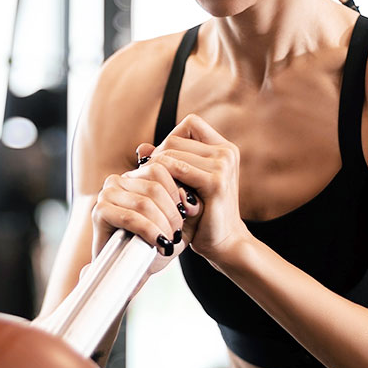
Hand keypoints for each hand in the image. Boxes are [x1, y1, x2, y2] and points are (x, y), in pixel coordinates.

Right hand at [90, 146, 201, 269]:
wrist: (133, 270)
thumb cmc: (155, 243)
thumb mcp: (179, 220)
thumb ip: (187, 204)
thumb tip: (187, 196)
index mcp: (135, 176)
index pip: (161, 170)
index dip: (177, 193)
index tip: (186, 216)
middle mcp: (118, 180)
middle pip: (154, 187)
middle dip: (172, 214)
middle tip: (176, 234)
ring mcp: (106, 195)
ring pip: (144, 203)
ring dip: (162, 225)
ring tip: (168, 242)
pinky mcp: (100, 212)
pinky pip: (131, 218)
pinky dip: (149, 232)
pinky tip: (159, 245)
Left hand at [146, 114, 247, 262]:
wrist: (224, 243)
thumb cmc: (202, 215)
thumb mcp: (184, 185)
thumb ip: (166, 163)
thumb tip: (141, 147)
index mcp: (224, 148)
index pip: (190, 124)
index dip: (170, 140)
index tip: (162, 164)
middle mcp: (226, 152)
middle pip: (175, 139)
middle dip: (158, 158)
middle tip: (150, 181)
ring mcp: (223, 165)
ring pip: (172, 154)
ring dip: (157, 172)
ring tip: (153, 190)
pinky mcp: (216, 182)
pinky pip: (176, 169)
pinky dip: (164, 182)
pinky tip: (163, 198)